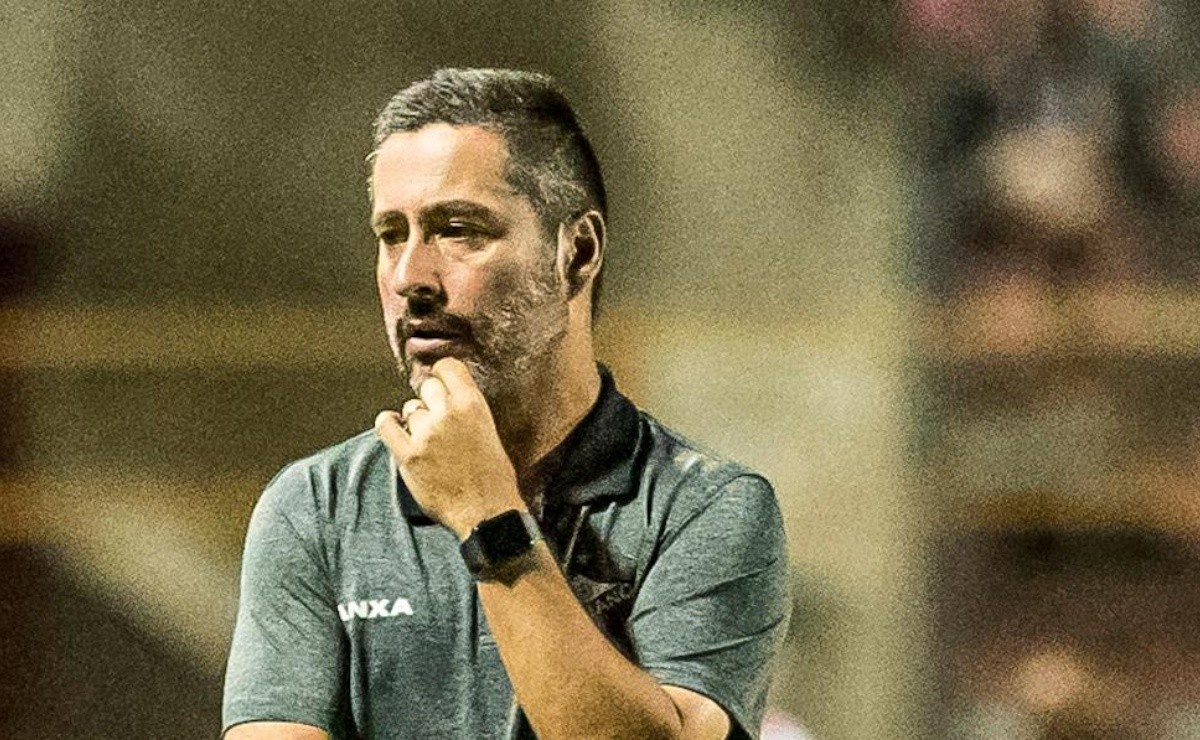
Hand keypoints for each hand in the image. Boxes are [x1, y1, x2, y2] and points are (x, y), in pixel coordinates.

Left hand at [374, 358, 523, 539]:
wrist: (486, 513)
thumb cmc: (493, 478)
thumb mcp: (490, 431)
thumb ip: (467, 410)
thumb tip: (446, 397)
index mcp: (473, 405)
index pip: (448, 367)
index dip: (443, 374)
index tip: (441, 382)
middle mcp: (448, 414)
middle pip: (427, 387)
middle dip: (431, 399)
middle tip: (438, 418)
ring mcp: (426, 434)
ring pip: (410, 410)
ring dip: (416, 421)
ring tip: (428, 439)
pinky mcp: (408, 455)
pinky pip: (386, 426)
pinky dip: (389, 424)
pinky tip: (397, 429)